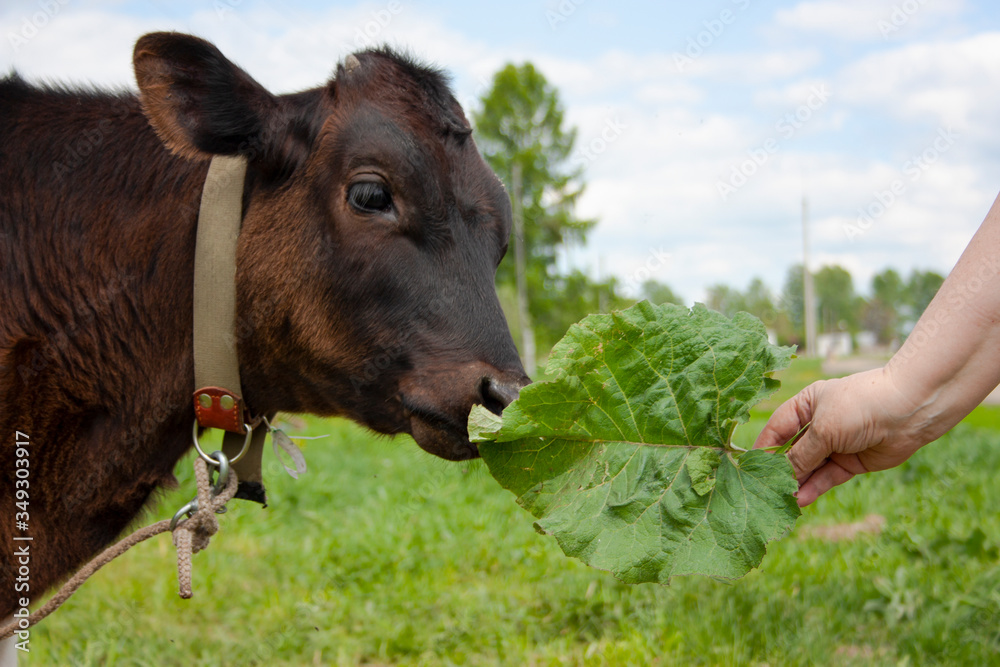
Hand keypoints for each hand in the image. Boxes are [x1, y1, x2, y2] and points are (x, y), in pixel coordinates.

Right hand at [753, 368, 925, 505]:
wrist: (910, 410)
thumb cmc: (860, 406)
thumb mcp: (824, 429)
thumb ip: (801, 455)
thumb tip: (782, 476)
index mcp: (806, 405)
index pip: (776, 429)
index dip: (763, 448)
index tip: (746, 468)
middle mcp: (819, 424)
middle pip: (792, 451)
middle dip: (780, 471)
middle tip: (763, 492)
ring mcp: (835, 444)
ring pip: (810, 468)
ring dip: (797, 484)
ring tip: (781, 502)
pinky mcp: (851, 462)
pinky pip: (828, 477)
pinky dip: (815, 488)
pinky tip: (801, 500)